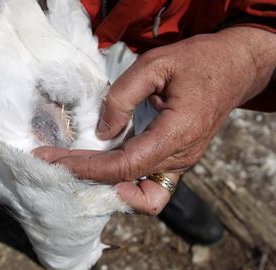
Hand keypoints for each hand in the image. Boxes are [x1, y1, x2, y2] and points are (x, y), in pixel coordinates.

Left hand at [34, 27, 275, 213]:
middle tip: (51, 161)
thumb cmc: (198, 62)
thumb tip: (103, 132)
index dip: (90, 169)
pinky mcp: (175, 159)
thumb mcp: (156, 65)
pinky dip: (119, 178)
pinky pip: (146, 182)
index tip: (58, 163)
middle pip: (126, 182)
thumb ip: (123, 97)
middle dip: (86, 176)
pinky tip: (96, 163)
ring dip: (102, 180)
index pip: (126, 167)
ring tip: (70, 163)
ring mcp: (179, 162)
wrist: (234, 68)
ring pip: (137, 190)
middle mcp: (179, 157)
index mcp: (176, 135)